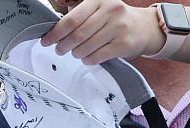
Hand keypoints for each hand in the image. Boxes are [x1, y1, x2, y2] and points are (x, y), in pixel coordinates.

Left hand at [41, 0, 165, 63]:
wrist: (143, 27)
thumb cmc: (113, 19)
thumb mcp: (97, 10)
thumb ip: (77, 17)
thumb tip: (52, 33)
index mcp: (99, 0)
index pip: (72, 19)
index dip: (55, 33)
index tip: (46, 41)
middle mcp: (110, 11)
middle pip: (77, 35)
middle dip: (63, 46)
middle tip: (60, 49)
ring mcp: (119, 27)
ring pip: (85, 48)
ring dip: (76, 53)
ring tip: (76, 52)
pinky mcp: (123, 44)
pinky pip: (96, 57)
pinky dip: (87, 59)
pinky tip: (88, 56)